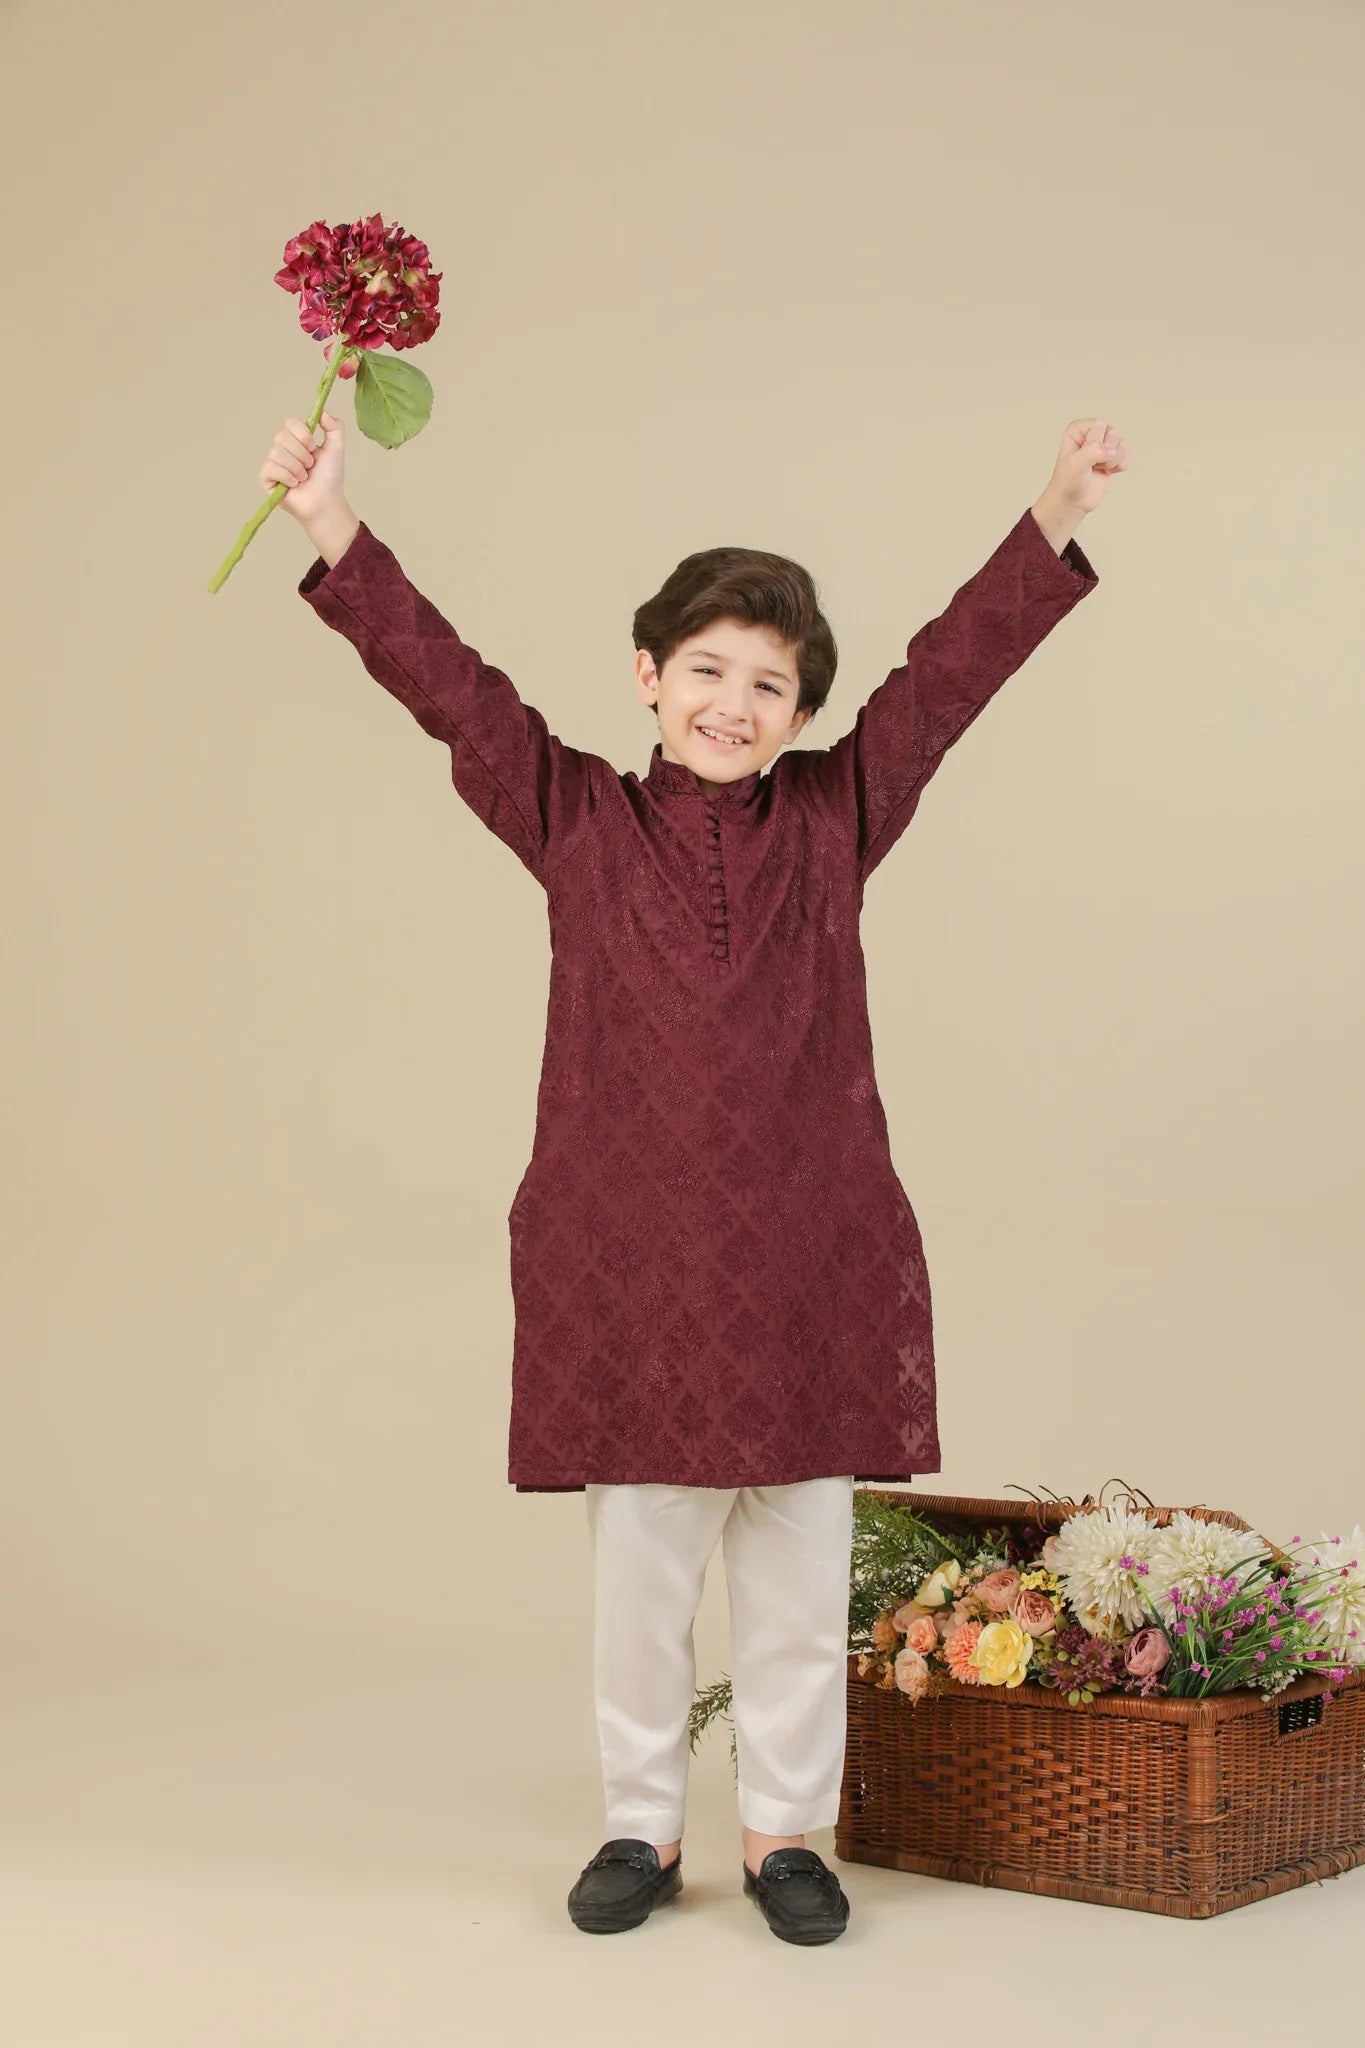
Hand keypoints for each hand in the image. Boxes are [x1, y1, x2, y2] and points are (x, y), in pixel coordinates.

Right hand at [258, 411, 348, 526]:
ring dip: (296, 467)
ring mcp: (273, 463)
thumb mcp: (336, 448)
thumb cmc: (330, 477)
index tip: (314, 446)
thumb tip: (322, 411)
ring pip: (276, 453)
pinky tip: (294, 485)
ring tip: (304, 478)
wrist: (326, 501)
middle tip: (310, 466)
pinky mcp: (266, 478)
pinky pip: (270, 468)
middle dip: (301, 454)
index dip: (302, 433)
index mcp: (297, 440)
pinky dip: (287, 477)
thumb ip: (335, 427)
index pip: (290, 423)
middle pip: (282, 437)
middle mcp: (283, 449)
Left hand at [1039, 418, 1132, 518]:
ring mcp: (1104, 444)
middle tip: (1092, 465)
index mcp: (1078, 429)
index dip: (1095, 443)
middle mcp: (1092, 433)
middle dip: (1105, 454)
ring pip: (1122, 443)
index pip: (1099, 425)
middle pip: (1113, 433)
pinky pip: (1128, 454)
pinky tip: (1109, 472)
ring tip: (1099, 469)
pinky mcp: (1114, 456)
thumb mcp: (1075, 465)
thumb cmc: (1067, 483)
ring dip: (1113, 461)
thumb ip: (1091, 452)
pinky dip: (1121, 466)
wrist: (1072, 503)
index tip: (1083, 457)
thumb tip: (1111, 450)